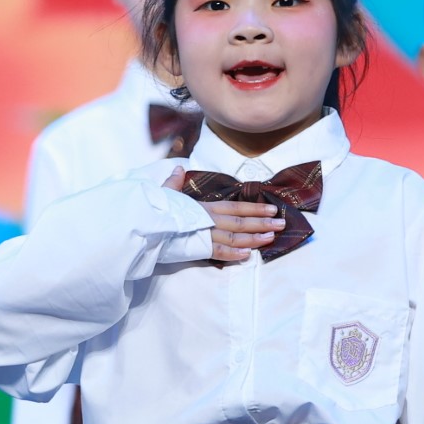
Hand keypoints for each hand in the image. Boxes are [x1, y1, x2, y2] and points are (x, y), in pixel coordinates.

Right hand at [163, 167, 286, 262]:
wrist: (141, 222)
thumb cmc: (152, 208)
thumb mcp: (165, 192)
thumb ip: (175, 182)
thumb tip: (179, 168)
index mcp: (203, 206)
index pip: (236, 206)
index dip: (255, 207)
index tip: (272, 208)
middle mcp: (208, 219)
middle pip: (241, 221)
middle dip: (263, 222)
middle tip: (282, 224)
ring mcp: (204, 234)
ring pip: (235, 237)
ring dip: (255, 238)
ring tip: (272, 238)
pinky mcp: (196, 249)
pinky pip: (218, 252)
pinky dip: (234, 255)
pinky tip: (248, 256)